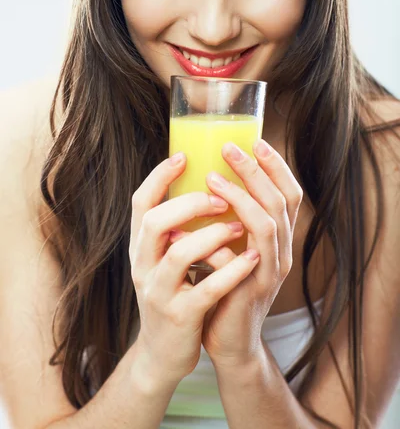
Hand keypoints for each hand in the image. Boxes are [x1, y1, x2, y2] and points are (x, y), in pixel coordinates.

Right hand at [129, 152, 261, 384]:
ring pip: (179, 255)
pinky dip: (231, 271)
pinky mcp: (181, 317)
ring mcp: (160, 292)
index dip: (159, 176)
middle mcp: (144, 265)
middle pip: (154, 222)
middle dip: (189, 203)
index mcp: (142, 246)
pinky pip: (207, 291)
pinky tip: (253, 258)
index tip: (184, 155)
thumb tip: (206, 184)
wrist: (164, 352)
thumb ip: (177, 227)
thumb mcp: (166, 258)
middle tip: (220, 195)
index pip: (140, 202)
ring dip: (212, 235)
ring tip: (238, 225)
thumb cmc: (174, 293)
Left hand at [170, 139, 302, 368]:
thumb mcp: (231, 246)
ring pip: (267, 225)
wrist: (229, 340)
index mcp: (277, 237)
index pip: (288, 194)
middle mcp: (281, 251)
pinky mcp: (251, 293)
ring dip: (240, 198)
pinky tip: (188, 232)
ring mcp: (270, 272)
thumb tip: (204, 178)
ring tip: (211, 180)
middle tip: (229, 148)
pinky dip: (216, 244)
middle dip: (255, 171)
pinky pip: (239, 262)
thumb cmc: (226, 285)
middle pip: (280, 202)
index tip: (256, 141)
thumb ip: (228, 219)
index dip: (276, 166)